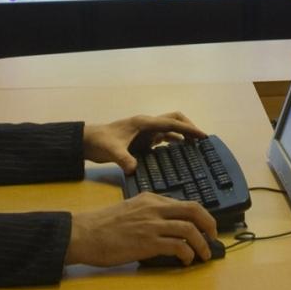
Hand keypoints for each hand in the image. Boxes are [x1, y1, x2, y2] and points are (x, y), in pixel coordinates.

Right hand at [64, 193, 219, 266]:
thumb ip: (149, 213)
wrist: (85, 233)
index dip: (201, 215)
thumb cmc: (104, 226)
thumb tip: (168, 227)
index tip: (206, 226)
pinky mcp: (148, 242)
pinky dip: (187, 253)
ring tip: (204, 254)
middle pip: (193, 210)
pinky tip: (186, 260)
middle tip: (214, 237)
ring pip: (189, 229)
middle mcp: (154, 208)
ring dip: (202, 244)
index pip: (184, 202)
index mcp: (151, 199)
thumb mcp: (130, 210)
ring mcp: (152, 225)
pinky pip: (177, 246)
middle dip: (209, 224)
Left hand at [82, 112, 205, 173]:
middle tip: (201, 141)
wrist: (87, 142)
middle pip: (174, 120)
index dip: (188, 129)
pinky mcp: (143, 141)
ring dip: (183, 136)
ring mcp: (145, 132)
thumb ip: (123, 159)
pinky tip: (179, 155)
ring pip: (170, 129)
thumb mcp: (112, 150)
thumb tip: (133, 169)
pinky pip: (163, 139)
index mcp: (144, 123)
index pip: (172, 123)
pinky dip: (173, 144)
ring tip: (195, 149)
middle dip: (189, 127)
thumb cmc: (100, 141)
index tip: (203, 136)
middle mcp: (148, 125)